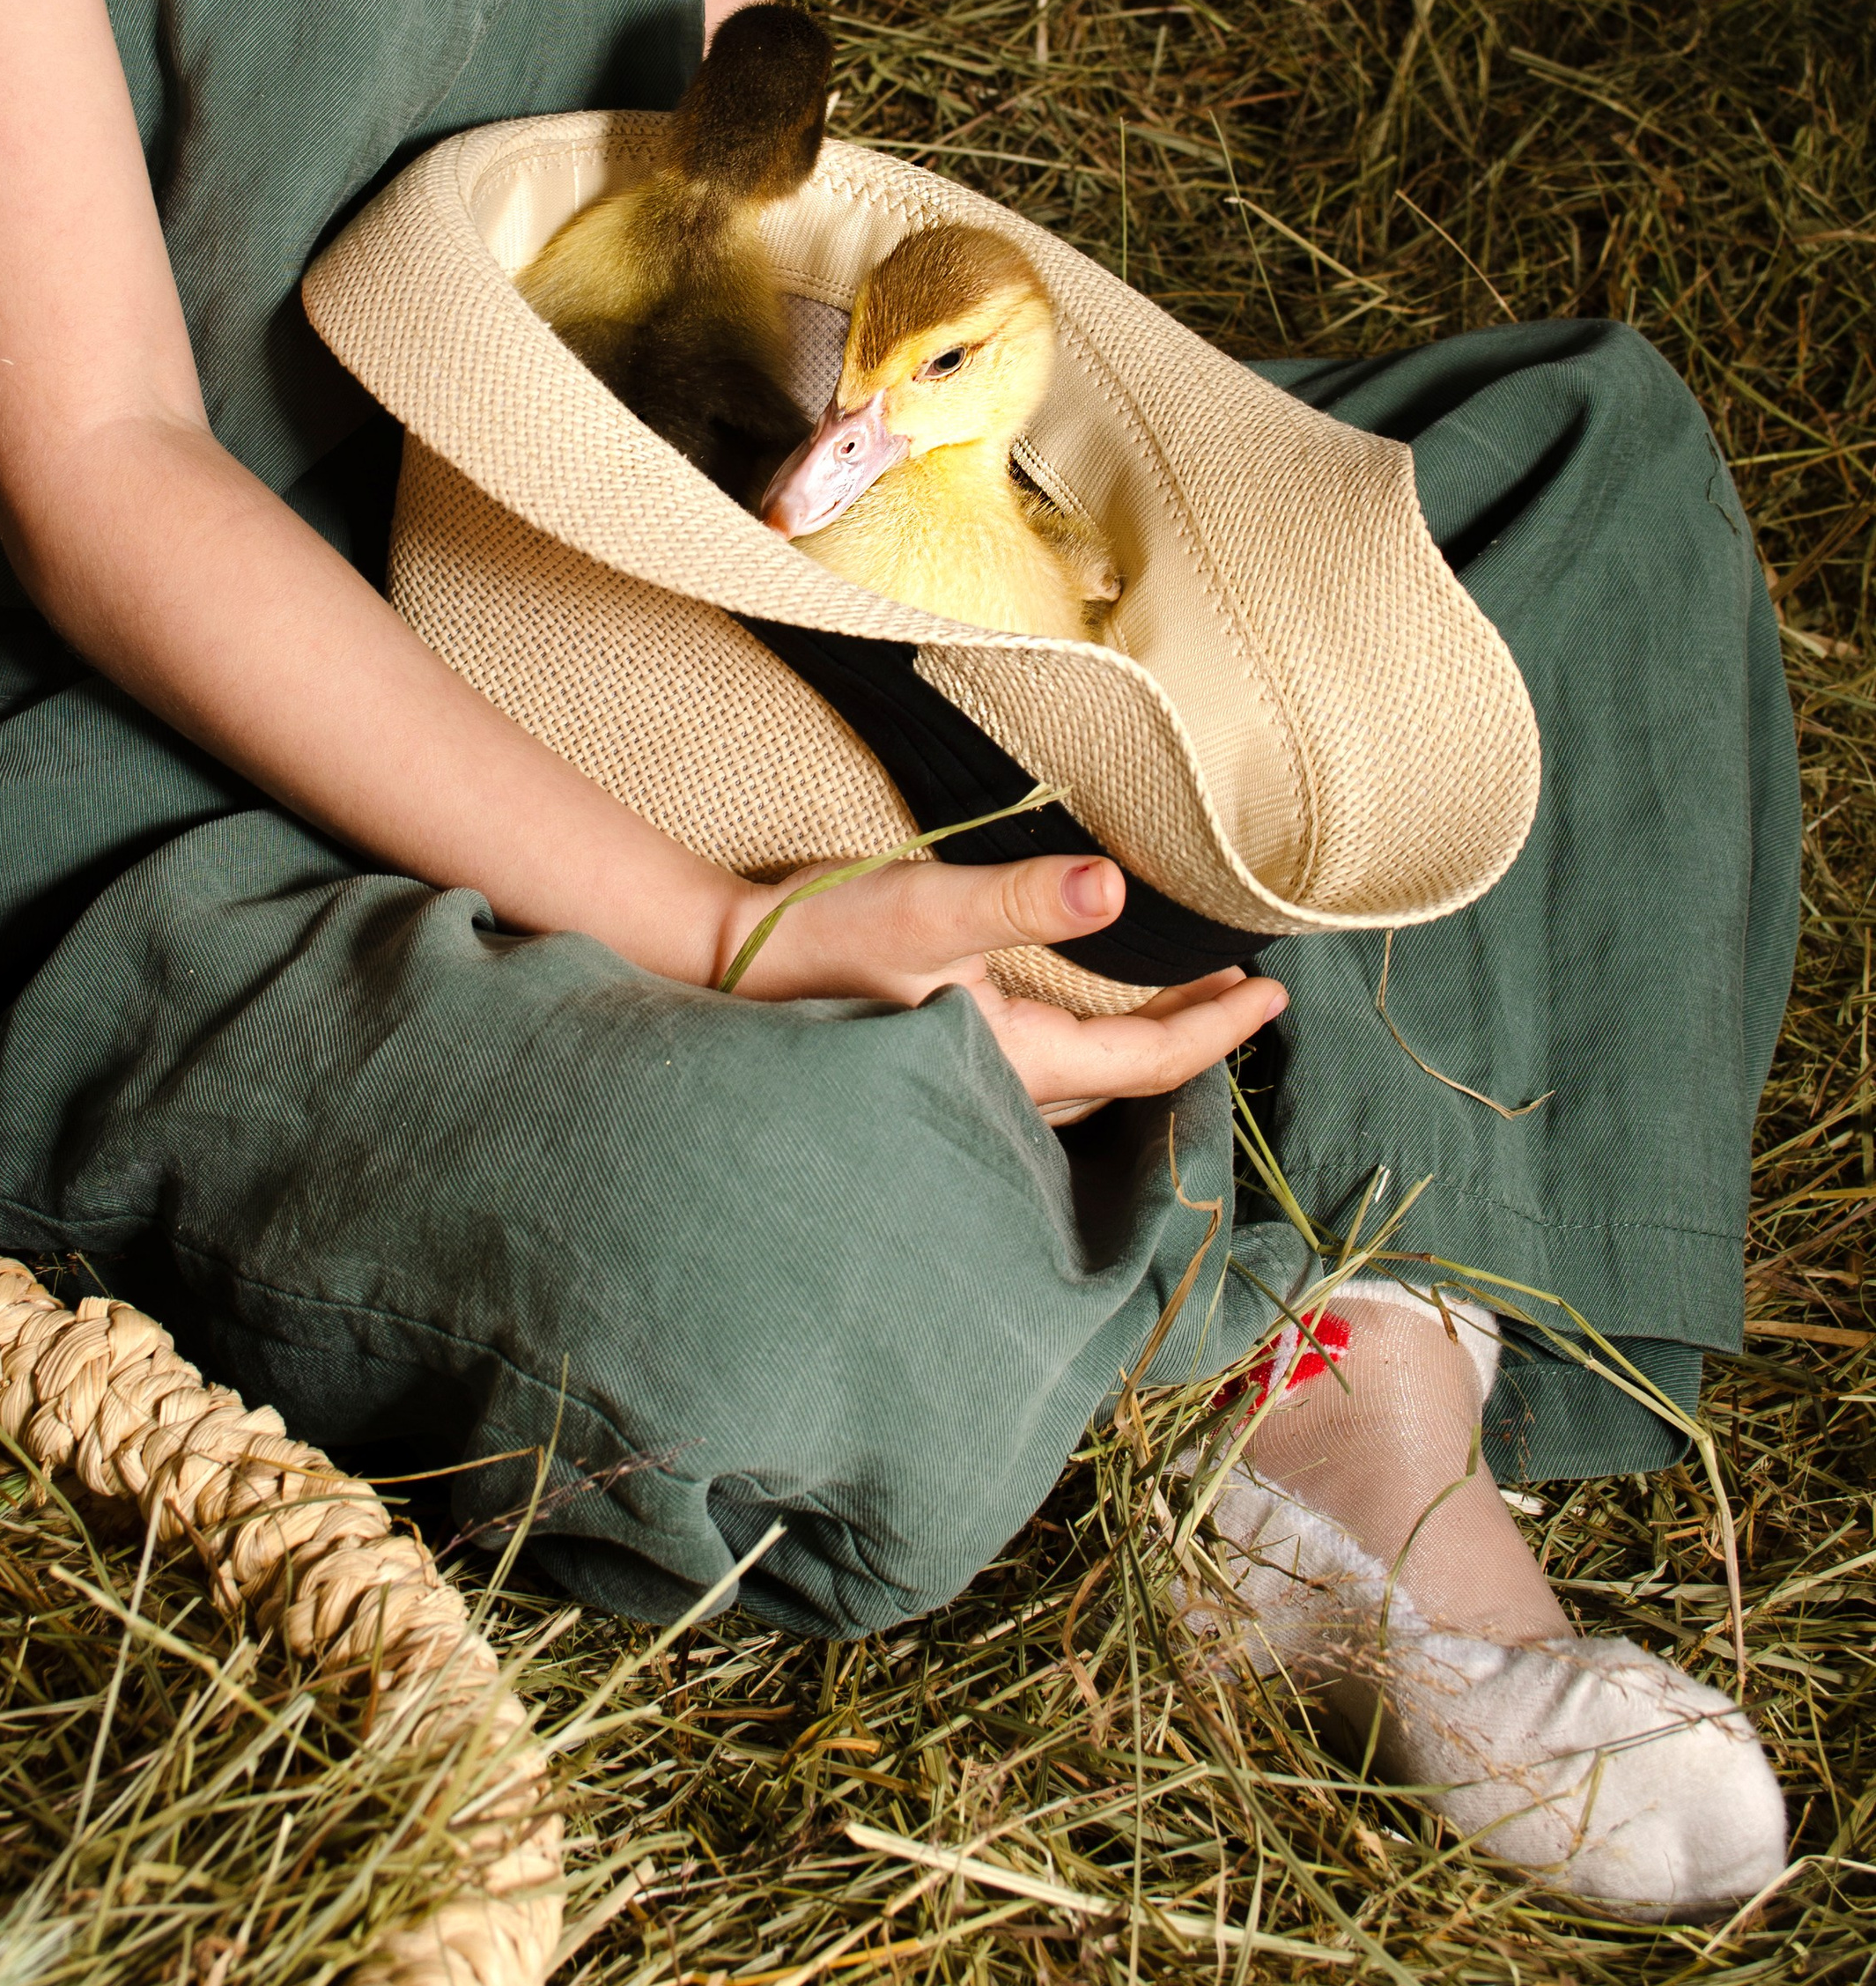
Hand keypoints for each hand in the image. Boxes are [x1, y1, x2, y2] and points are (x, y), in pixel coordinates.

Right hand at [710, 851, 1285, 1119]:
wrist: (712, 965)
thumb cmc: (818, 940)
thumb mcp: (925, 909)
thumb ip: (1021, 898)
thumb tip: (1114, 889)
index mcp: (1014, 1065)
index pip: (1147, 1063)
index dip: (1217, 1030)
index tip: (1273, 992)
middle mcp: (999, 1096)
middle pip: (1125, 1084)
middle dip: (1190, 1041)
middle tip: (1243, 994)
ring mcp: (964, 1090)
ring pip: (1084, 1086)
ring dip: (1139, 1048)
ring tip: (1183, 1005)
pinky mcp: (935, 1073)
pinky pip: (1042, 1076)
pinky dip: (1088, 1049)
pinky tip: (1080, 1019)